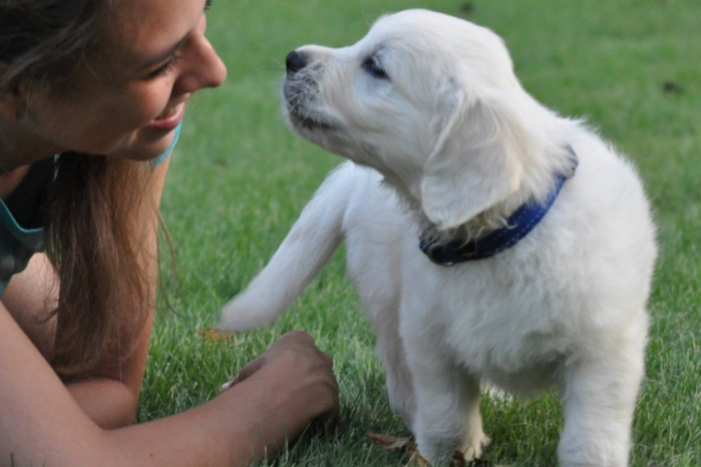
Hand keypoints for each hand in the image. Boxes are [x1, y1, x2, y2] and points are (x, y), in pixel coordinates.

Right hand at [222, 331, 338, 442]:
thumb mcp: (249, 372)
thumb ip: (243, 377)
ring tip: (298, 413)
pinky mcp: (332, 396)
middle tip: (293, 397)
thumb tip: (224, 388)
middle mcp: (318, 354)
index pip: (300, 352)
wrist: (277, 390)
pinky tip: (307, 424)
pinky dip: (321, 418)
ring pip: (326, 388)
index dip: (292, 368)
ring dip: (316, 400)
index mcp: (299, 340)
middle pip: (317, 367)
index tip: (282, 381)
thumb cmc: (258, 378)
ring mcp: (328, 375)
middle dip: (309, 379)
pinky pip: (329, 409)